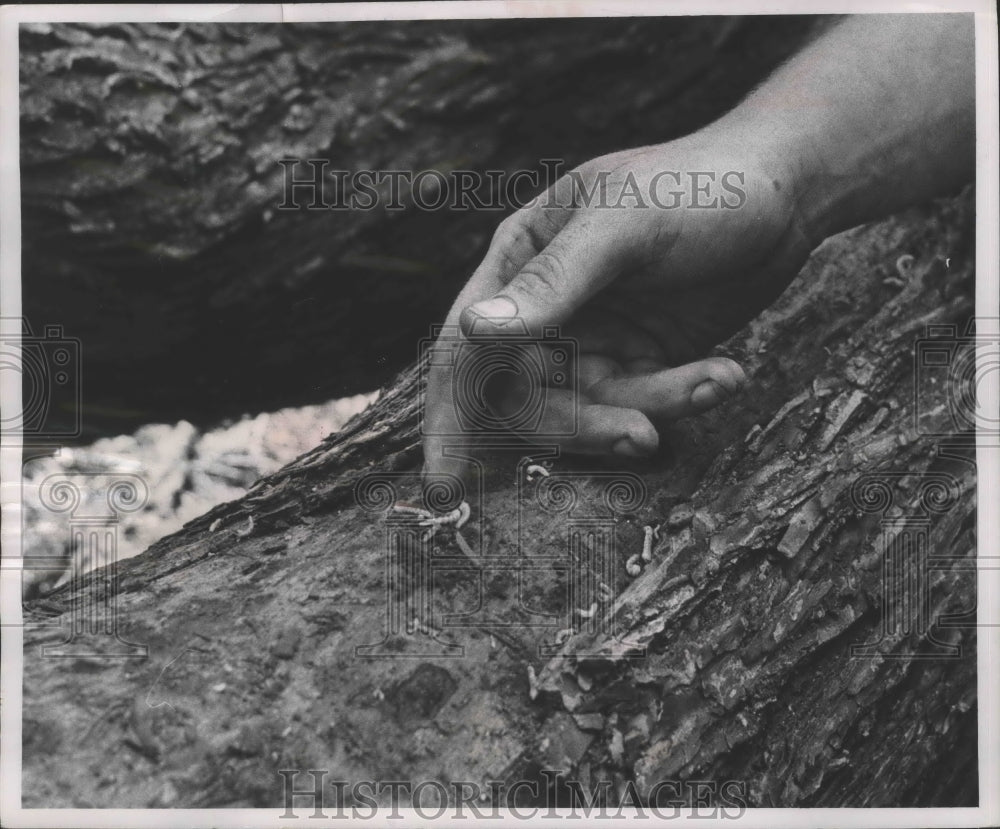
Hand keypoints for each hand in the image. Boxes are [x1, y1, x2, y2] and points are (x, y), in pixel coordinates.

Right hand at [422, 134, 815, 486]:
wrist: (786, 190)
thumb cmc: (699, 185)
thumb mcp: (624, 225)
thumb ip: (551, 282)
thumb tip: (472, 330)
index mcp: (520, 259)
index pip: (466, 348)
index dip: (448, 417)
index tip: (441, 486)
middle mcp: (547, 305)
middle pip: (525, 396)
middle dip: (579, 424)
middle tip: (638, 435)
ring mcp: (595, 336)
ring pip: (588, 407)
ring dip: (647, 408)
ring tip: (713, 383)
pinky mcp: (641, 358)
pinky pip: (641, 400)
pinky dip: (681, 396)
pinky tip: (725, 374)